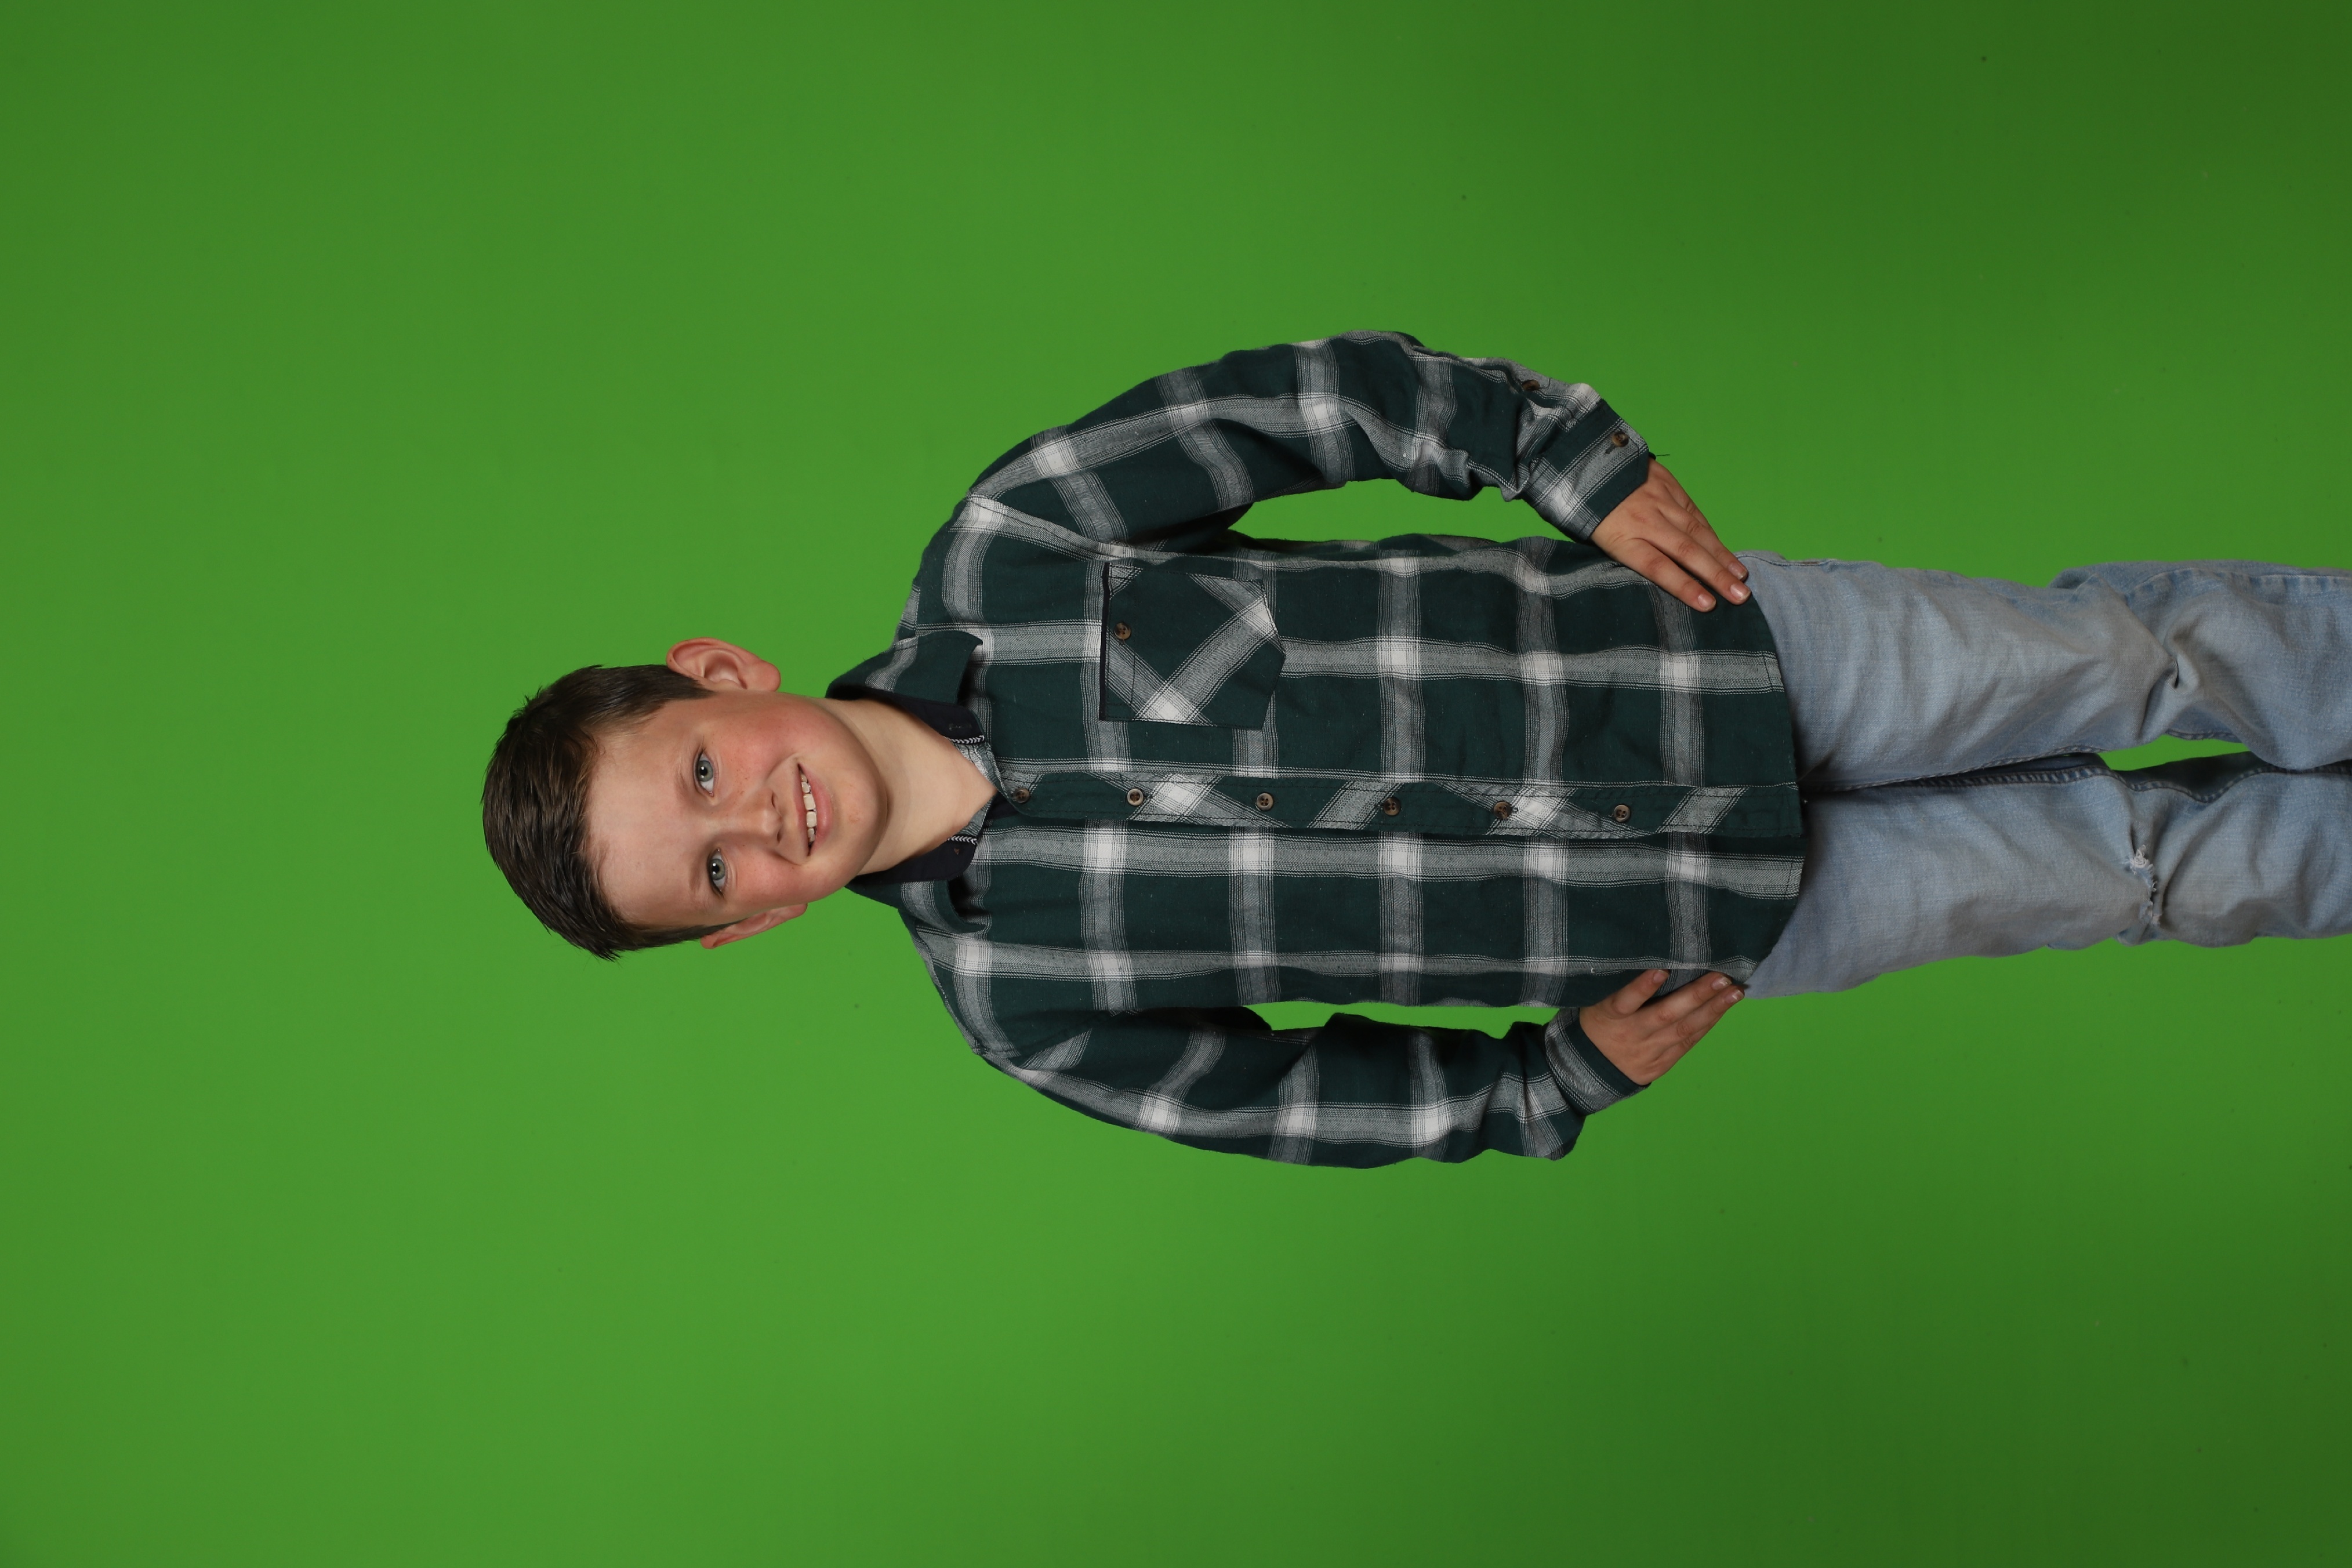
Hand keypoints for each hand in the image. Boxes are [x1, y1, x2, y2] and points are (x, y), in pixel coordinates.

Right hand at [1577, 969, 1742, 1085]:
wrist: (1591, 1068)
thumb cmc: (1600, 1021)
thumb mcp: (1598, 1001)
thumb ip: (1621, 986)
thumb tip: (1657, 958)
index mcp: (1609, 1016)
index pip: (1624, 1001)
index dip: (1642, 987)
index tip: (1662, 969)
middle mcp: (1631, 1034)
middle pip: (1665, 1015)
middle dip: (1696, 995)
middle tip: (1722, 978)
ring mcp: (1647, 1052)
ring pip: (1683, 1030)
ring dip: (1712, 1010)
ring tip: (1735, 992)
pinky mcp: (1660, 1065)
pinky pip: (1687, 1043)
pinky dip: (1706, 1025)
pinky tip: (1723, 1009)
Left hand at [1590, 461, 1749, 612]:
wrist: (1584, 465)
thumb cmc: (1591, 514)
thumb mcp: (1600, 540)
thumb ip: (1631, 556)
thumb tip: (1664, 579)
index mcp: (1622, 539)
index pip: (1658, 567)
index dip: (1684, 586)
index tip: (1708, 604)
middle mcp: (1645, 520)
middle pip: (1685, 551)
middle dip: (1716, 575)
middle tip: (1741, 595)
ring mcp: (1659, 500)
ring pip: (1696, 531)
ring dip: (1721, 555)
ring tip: (1740, 575)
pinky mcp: (1667, 484)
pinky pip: (1693, 512)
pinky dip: (1710, 533)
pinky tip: (1723, 550)